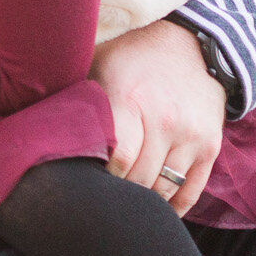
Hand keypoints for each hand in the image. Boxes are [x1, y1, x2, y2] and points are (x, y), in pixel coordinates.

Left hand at [91, 18, 225, 215]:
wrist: (191, 44)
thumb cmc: (132, 57)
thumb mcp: (99, 65)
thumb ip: (80, 99)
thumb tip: (45, 130)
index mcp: (131, 101)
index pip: (117, 159)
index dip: (102, 177)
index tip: (89, 180)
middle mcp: (165, 121)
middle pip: (139, 178)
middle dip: (119, 191)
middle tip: (103, 197)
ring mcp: (192, 135)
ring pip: (164, 188)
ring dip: (144, 200)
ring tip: (125, 202)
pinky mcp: (211, 146)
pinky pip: (192, 189)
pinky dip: (174, 206)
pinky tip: (156, 211)